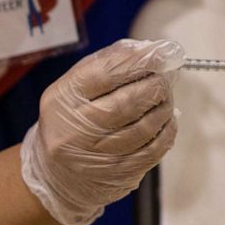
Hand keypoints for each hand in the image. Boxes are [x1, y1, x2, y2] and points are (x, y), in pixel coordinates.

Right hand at [20, 38, 184, 224]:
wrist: (57, 174)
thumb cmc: (73, 118)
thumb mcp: (77, 85)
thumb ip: (110, 63)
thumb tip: (150, 49)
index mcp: (63, 100)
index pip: (105, 74)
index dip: (138, 62)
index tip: (160, 54)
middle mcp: (74, 131)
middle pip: (127, 102)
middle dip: (155, 85)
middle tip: (166, 76)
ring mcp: (95, 157)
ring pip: (143, 127)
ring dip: (164, 107)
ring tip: (166, 97)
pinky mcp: (115, 175)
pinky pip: (152, 151)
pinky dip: (167, 132)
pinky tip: (167, 121)